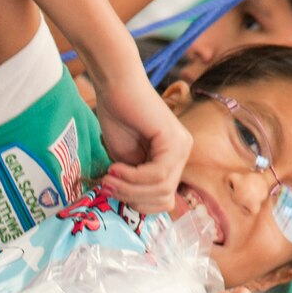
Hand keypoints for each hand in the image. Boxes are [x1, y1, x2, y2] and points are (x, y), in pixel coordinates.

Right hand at [92, 73, 191, 213]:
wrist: (116, 87)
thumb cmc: (118, 117)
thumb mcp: (125, 161)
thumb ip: (133, 182)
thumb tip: (132, 206)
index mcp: (173, 160)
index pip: (164, 200)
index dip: (138, 204)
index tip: (113, 192)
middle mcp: (183, 153)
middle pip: (164, 198)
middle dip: (133, 198)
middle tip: (108, 186)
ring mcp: (182, 146)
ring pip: (162, 188)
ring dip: (130, 188)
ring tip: (109, 177)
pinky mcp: (175, 140)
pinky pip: (157, 173)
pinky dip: (133, 176)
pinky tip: (115, 167)